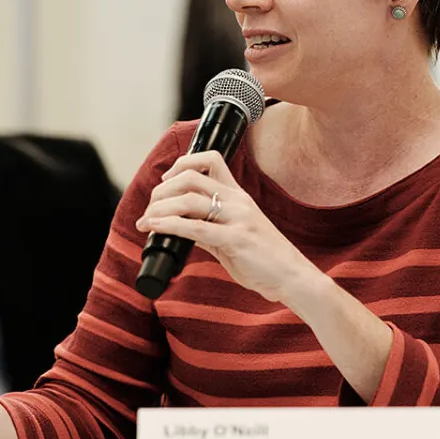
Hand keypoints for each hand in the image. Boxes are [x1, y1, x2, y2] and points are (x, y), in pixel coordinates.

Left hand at [136, 150, 321, 304]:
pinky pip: (196, 227)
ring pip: (189, 199)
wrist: (294, 278)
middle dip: (161, 191)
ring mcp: (238, 218)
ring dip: (159, 209)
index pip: (210, 160)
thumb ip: (209, 229)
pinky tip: (155, 228)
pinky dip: (170, 225)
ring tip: (145, 222)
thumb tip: (180, 229)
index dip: (182, 164)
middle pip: (191, 177)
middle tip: (149, 209)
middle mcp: (238, 201)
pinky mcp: (236, 239)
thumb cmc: (265, 261)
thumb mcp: (234, 239)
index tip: (165, 183)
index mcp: (239, 196)